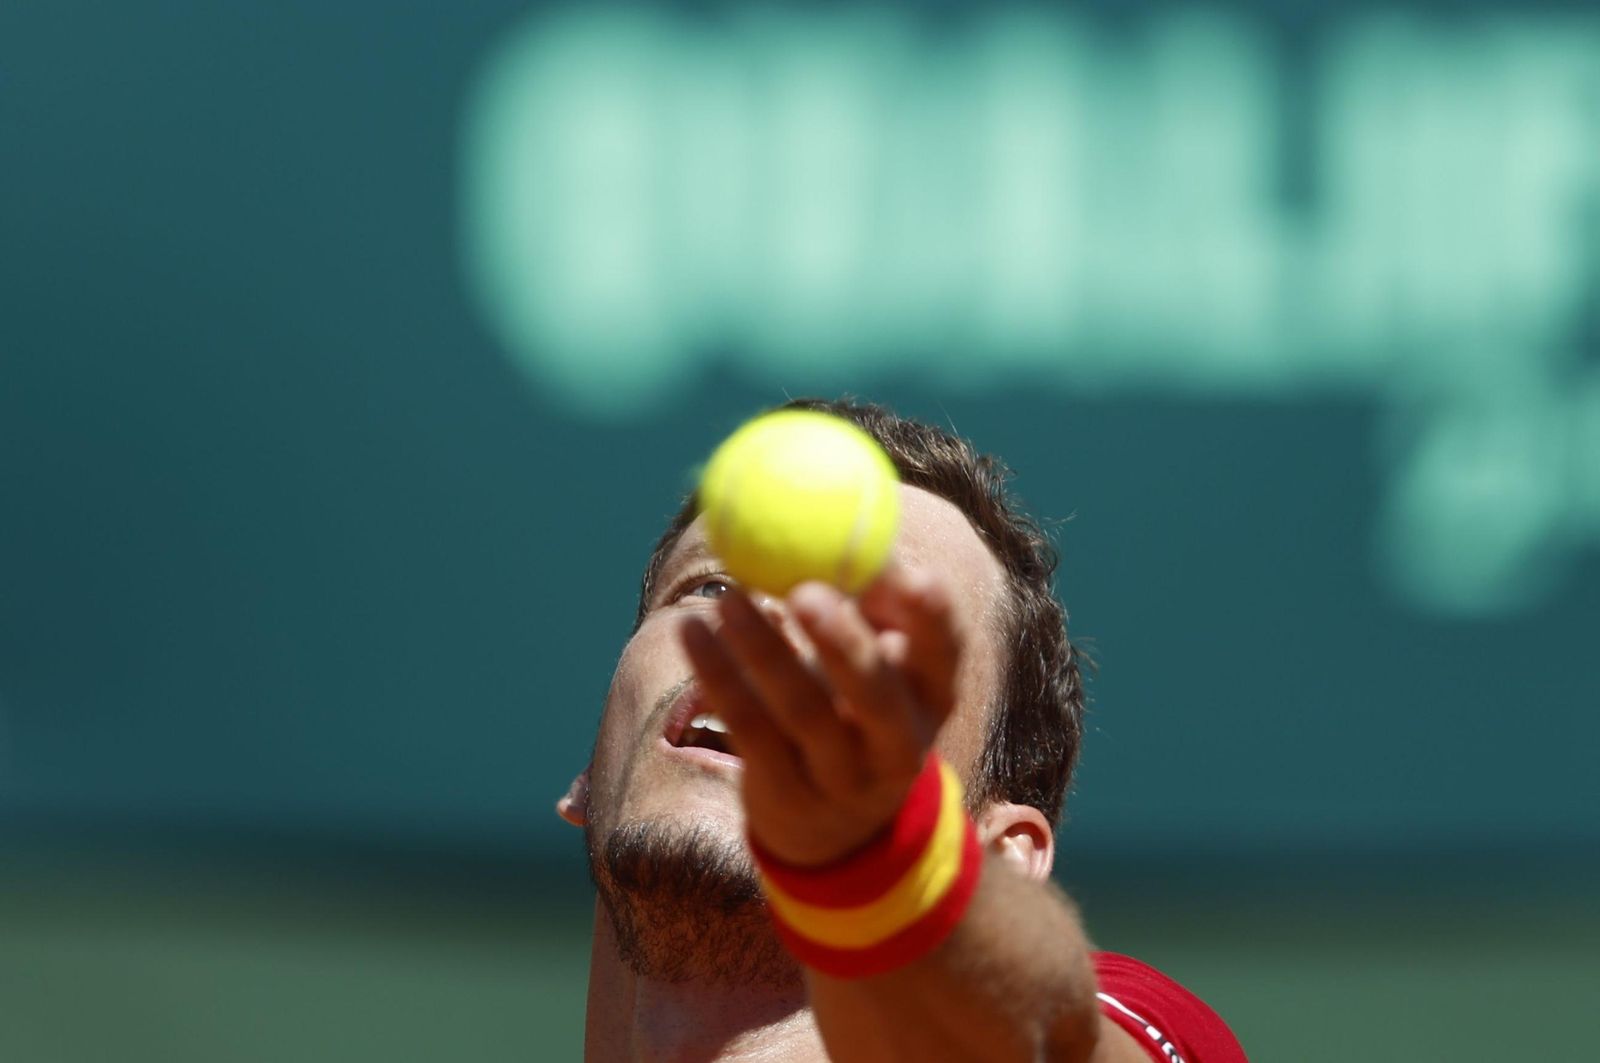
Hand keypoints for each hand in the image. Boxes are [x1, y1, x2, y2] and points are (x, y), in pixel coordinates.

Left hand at [679, 563, 964, 867]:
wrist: (835, 828)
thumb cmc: (856, 706)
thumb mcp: (880, 662)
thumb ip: (867, 597)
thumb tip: (833, 516)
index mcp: (931, 696)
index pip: (943, 652)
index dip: (929, 614)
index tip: (906, 570)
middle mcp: (898, 743)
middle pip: (875, 695)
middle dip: (844, 643)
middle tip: (806, 592)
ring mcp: (843, 778)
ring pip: (802, 713)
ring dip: (763, 651)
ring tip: (730, 598)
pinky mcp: (786, 792)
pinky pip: (748, 728)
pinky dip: (719, 676)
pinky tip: (691, 630)